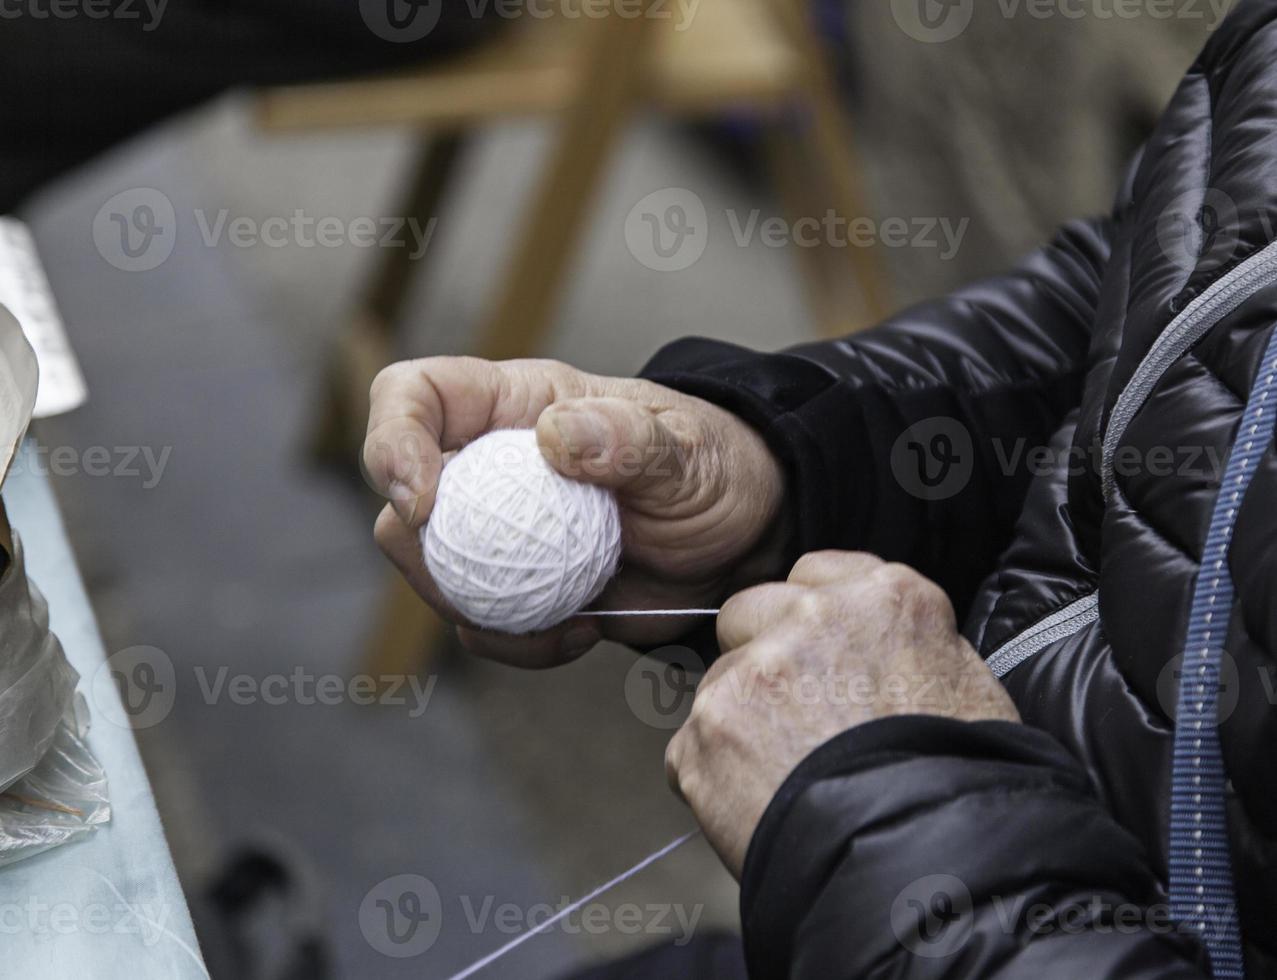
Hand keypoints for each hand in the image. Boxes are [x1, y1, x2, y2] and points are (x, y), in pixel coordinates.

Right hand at [364, 357, 785, 665]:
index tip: (423, 500)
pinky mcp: (520, 589)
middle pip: (400, 501)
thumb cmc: (715, 468)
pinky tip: (582, 632)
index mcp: (515, 406)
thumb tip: (556, 435)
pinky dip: (518, 642)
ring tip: (563, 616)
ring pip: (432, 573)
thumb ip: (629, 438)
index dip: (391, 440)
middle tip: (493, 580)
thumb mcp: (687, 449)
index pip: (413, 395)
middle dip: (424, 551)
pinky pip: (481, 624)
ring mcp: (499, 531)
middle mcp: (490, 464)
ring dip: (475, 608)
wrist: (741, 540)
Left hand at [665, 551, 1019, 877]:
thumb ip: (909, 645)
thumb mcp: (969, 688)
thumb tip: (884, 650)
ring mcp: (753, 671)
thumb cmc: (959, 788)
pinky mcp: (708, 729)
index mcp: (885, 598)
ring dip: (738, 721)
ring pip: (718, 683)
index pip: (815, 574)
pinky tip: (758, 808)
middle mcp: (812, 617)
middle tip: (792, 717)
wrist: (921, 864)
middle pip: (747, 613)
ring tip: (785, 779)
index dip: (809, 618)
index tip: (815, 654)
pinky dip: (714, 779)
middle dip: (757, 655)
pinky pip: (690, 748)